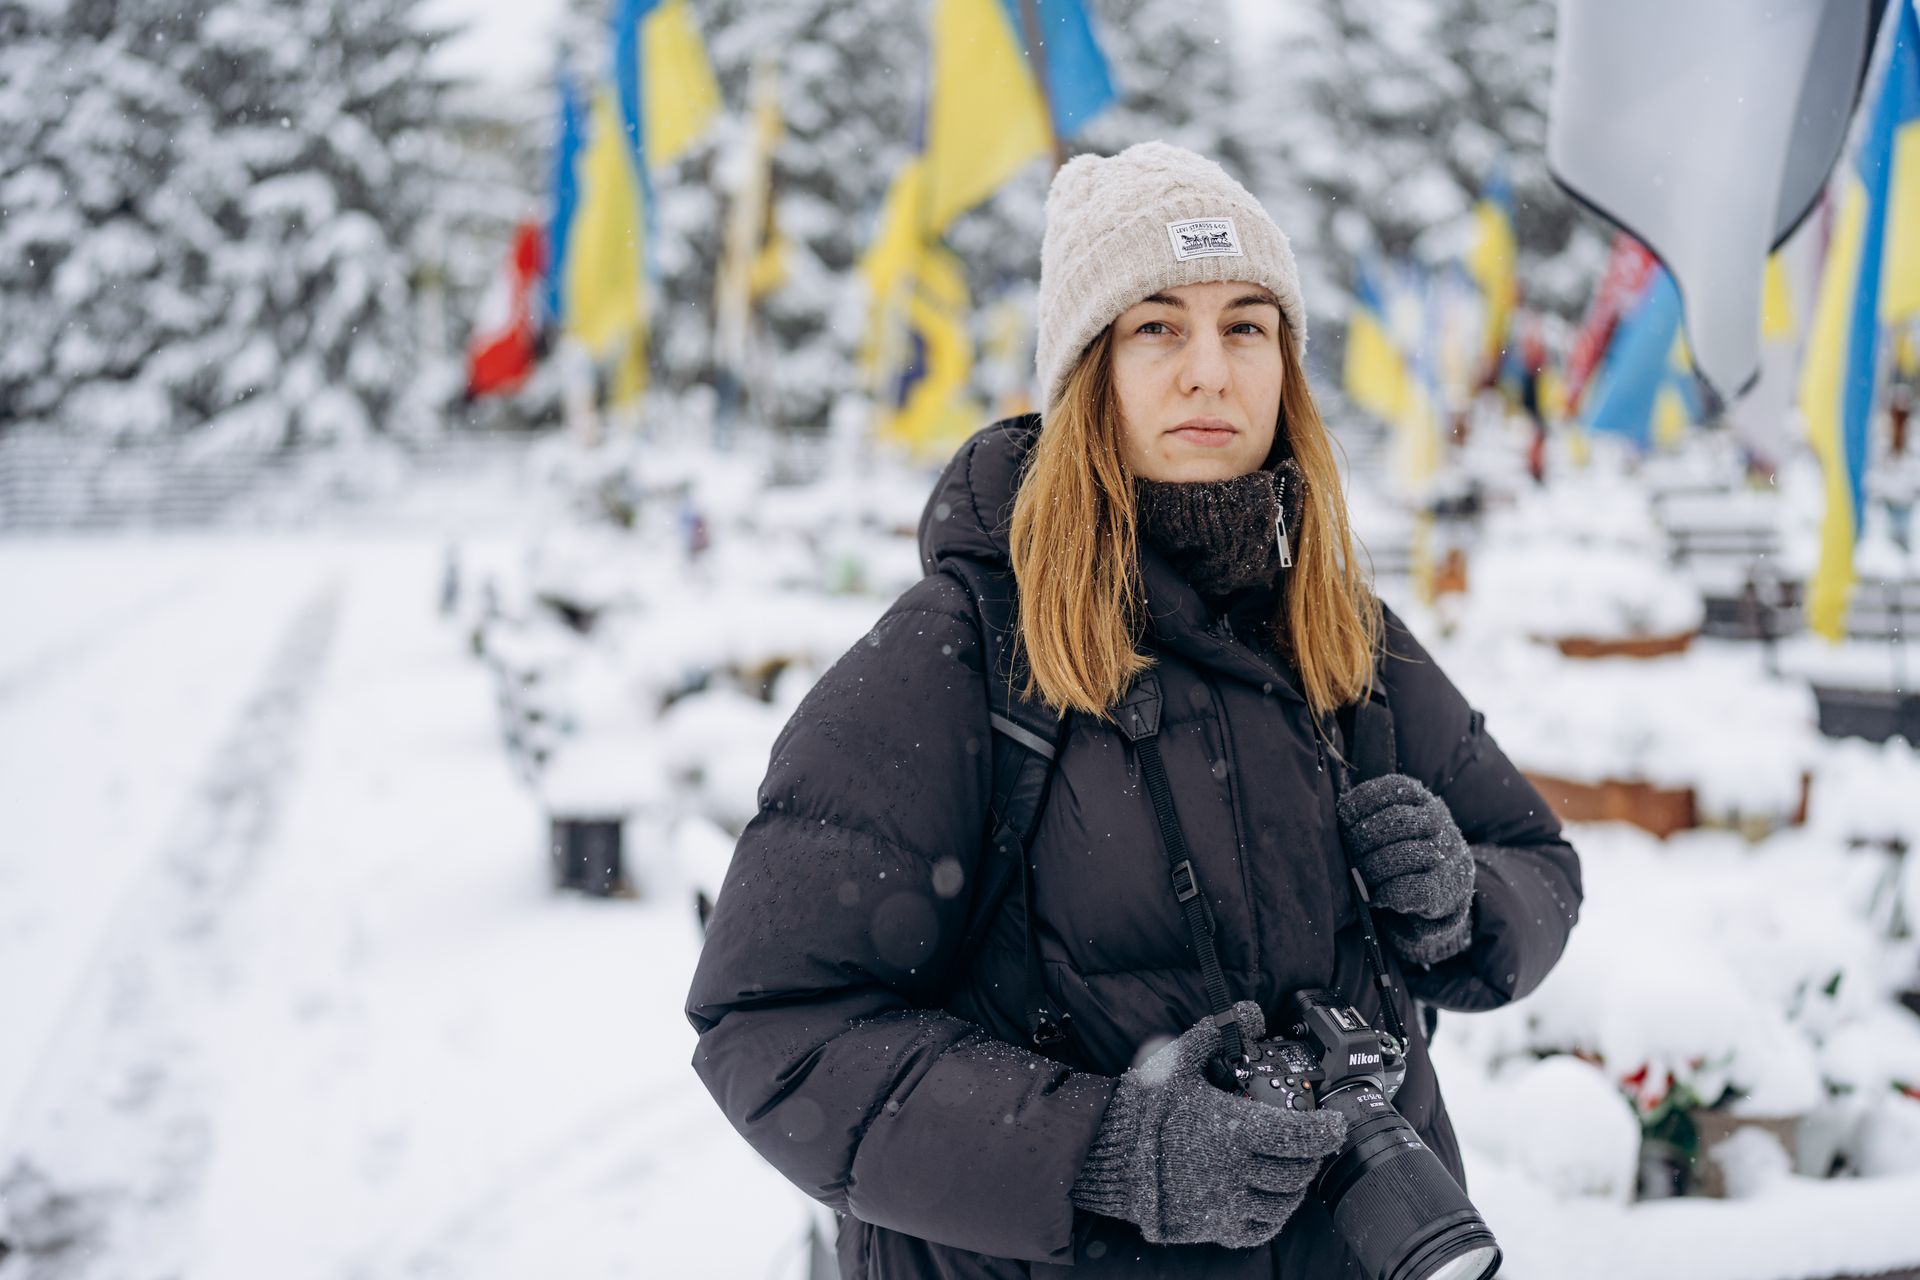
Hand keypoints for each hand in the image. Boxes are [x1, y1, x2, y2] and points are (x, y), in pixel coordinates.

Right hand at [1069, 1001, 1347, 1249]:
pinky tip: (1269, 1198)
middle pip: (1297, 1172)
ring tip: (1291, 1168)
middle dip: (1311, 1157)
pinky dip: (1272, 1216)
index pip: (1300, 1137)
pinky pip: (1258, 1229)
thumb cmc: (1144, 1108)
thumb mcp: (1179, 1060)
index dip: (1327, 1132)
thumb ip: (1218, 1032)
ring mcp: (1225, 1204)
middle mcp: (1235, 1173)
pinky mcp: (1212, 1226)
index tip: (1335, 1124)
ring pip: (1282, 1203)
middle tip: (1311, 1143)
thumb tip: (1251, 1010)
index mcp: (1234, 1131)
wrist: (1107, 1154)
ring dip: (1294, 1186)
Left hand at [1336, 774, 1474, 965]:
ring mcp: (1446, 852)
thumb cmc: (1404, 848)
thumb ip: (1368, 815)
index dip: (1361, 802)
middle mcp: (1439, 820)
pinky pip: (1415, 888)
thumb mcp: (1393, 823)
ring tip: (1360, 876)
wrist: (1448, 885)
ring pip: (1406, 854)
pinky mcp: (1447, 887)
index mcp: (1421, 799)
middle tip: (1349, 854)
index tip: (1343, 818)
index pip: (1392, 788)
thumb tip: (1337, 818)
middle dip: (1364, 838)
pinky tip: (1377, 896)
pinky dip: (1390, 893)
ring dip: (1375, 867)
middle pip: (1397, 821)